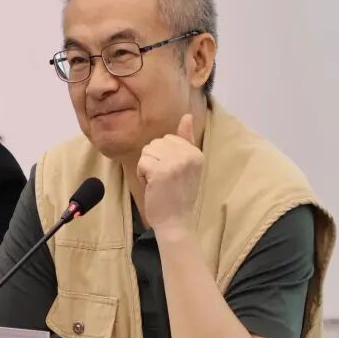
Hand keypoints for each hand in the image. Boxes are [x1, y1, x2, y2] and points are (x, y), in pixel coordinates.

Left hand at [135, 114, 202, 237]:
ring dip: (147, 167)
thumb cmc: (178, 195)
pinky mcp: (160, 171)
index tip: (172, 173)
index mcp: (196, 153)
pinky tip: (152, 186)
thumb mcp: (188, 165)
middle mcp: (188, 155)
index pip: (168, 139)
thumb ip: (186, 140)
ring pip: (147, 151)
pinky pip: (142, 162)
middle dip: (154, 160)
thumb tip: (186, 115)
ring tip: (158, 182)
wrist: (175, 222)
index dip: (164, 156)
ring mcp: (175, 163)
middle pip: (156, 143)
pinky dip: (142, 174)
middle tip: (163, 179)